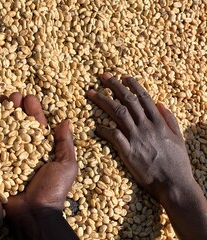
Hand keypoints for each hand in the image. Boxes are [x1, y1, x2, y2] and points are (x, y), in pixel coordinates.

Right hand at [4, 93, 77, 237]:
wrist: (35, 214)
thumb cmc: (53, 191)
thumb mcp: (66, 165)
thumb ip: (65, 143)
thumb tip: (65, 121)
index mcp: (43, 150)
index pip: (38, 125)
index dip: (34, 111)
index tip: (28, 97)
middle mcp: (26, 152)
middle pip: (20, 125)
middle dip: (17, 109)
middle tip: (12, 95)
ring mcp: (11, 158)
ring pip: (7, 133)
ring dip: (4, 117)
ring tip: (0, 102)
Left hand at [87, 73, 206, 239]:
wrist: (173, 184)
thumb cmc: (177, 163)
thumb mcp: (178, 138)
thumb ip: (169, 119)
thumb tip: (160, 104)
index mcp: (158, 122)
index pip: (143, 98)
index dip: (132, 85)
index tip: (123, 77)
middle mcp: (146, 126)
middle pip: (128, 101)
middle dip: (114, 86)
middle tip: (103, 76)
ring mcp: (136, 138)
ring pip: (118, 113)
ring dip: (103, 101)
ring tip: (92, 93)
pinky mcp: (128, 151)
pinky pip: (113, 135)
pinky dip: (103, 129)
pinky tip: (95, 126)